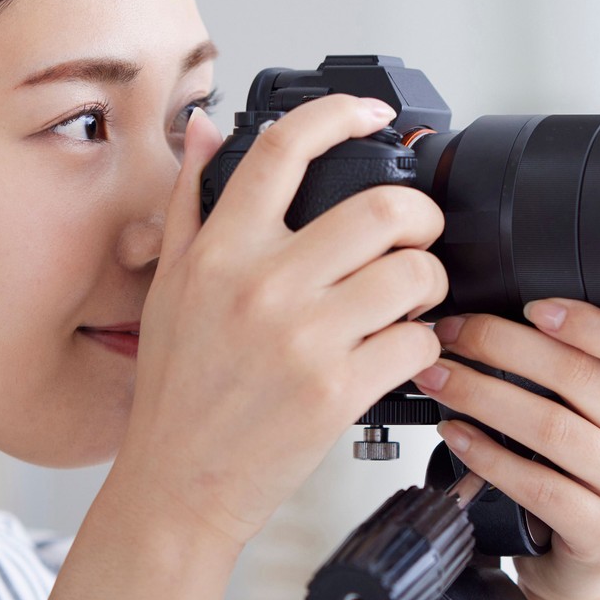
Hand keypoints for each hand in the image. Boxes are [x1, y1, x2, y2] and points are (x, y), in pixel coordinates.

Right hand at [109, 97, 447, 547]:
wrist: (177, 485)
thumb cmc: (176, 392)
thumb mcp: (169, 287)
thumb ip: (191, 202)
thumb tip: (208, 132)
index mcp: (220, 251)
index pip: (286, 149)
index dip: (341, 114)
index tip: (372, 115)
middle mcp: (261, 285)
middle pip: (381, 208)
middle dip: (420, 215)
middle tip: (418, 233)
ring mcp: (302, 338)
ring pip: (413, 274)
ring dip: (430, 282)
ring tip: (413, 298)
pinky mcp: (337, 391)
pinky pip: (416, 342)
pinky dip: (423, 344)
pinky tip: (401, 350)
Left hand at [413, 300, 599, 599]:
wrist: (588, 557)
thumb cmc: (586, 466)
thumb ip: (577, 365)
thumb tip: (498, 318)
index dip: (590, 324)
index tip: (532, 308)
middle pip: (581, 380)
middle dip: (503, 347)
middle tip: (452, 335)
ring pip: (552, 429)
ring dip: (482, 396)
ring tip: (439, 378)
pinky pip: (538, 486)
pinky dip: (488, 456)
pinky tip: (456, 434)